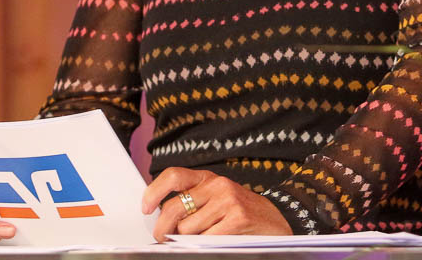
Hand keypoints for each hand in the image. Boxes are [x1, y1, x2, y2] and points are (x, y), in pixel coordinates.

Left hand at [141, 167, 291, 241]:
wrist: (276, 221)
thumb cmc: (240, 213)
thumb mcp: (216, 200)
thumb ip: (193, 203)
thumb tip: (161, 219)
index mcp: (208, 179)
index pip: (174, 176)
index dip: (154, 191)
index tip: (145, 208)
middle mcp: (217, 185)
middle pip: (174, 207)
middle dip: (163, 228)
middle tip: (162, 237)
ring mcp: (228, 200)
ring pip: (187, 228)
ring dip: (189, 239)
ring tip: (202, 238)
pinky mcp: (237, 218)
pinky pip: (205, 238)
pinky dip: (204, 245)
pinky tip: (213, 242)